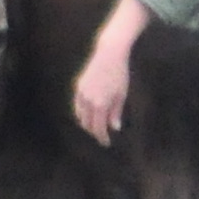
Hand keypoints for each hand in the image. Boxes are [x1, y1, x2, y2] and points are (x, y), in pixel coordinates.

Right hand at [71, 0, 147, 142]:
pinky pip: (77, 105)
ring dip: (86, 123)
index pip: (98, 128)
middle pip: (87, 124)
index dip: (102, 137)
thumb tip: (114, 128)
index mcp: (100, 104)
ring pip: (80, 115)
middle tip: (101, 136)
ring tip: (95, 126)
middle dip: (94, 132)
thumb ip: (116, 112)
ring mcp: (81, 93)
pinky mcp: (78, 86)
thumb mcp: (121, 95)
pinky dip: (82, 113)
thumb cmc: (119, 74)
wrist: (109, 54)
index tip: (106, 143)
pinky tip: (88, 114)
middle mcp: (88, 101)